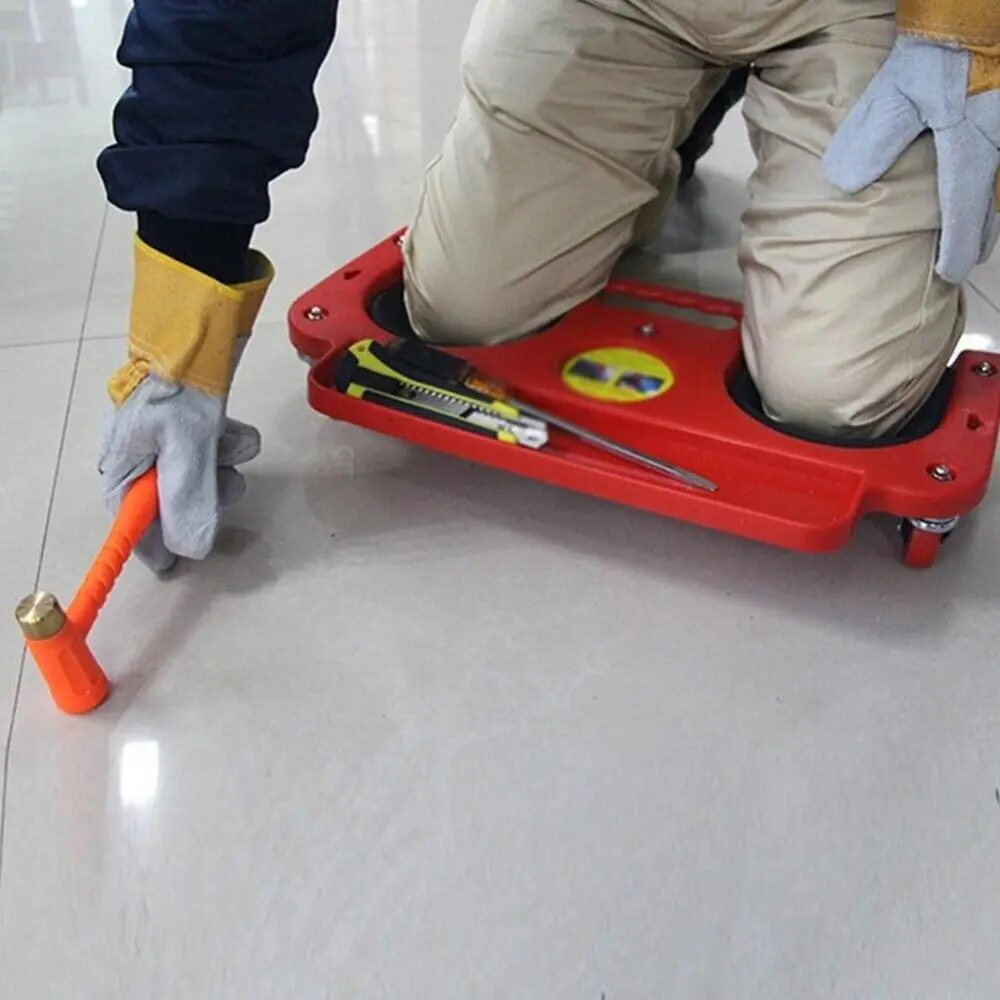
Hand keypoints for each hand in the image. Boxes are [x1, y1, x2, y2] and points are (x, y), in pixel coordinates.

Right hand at [98, 240, 272, 573]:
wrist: (197, 326)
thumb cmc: (181, 388)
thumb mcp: (186, 449)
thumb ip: (189, 500)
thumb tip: (191, 550)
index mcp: (123, 468)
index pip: (134, 525)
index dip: (156, 547)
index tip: (175, 569)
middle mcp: (141, 457)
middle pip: (175, 503)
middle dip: (206, 497)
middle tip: (224, 485)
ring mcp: (168, 439)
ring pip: (201, 476)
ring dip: (222, 467)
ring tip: (230, 444)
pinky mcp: (193, 422)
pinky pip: (214, 449)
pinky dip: (229, 443)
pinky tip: (237, 430)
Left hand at [823, 37, 999, 283]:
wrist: (982, 7)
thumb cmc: (944, 47)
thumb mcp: (899, 90)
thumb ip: (873, 137)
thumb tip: (843, 184)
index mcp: (974, 152)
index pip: (966, 217)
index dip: (956, 251)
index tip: (947, 275)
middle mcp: (999, 148)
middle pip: (993, 208)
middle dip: (977, 237)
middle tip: (962, 259)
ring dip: (986, 211)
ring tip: (972, 230)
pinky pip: (998, 159)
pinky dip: (989, 182)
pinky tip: (979, 181)